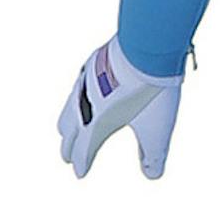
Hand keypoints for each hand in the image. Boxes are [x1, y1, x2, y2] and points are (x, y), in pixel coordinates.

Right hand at [56, 36, 181, 180]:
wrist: (148, 48)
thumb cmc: (152, 91)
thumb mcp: (157, 129)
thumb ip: (154, 156)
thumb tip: (152, 175)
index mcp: (98, 123)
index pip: (85, 148)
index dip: (82, 162)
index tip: (80, 174)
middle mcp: (86, 103)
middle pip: (71, 129)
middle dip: (68, 145)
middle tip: (66, 156)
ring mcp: (87, 81)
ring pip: (71, 106)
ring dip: (67, 121)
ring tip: (65, 128)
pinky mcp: (94, 63)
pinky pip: (79, 86)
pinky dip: (76, 98)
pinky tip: (81, 93)